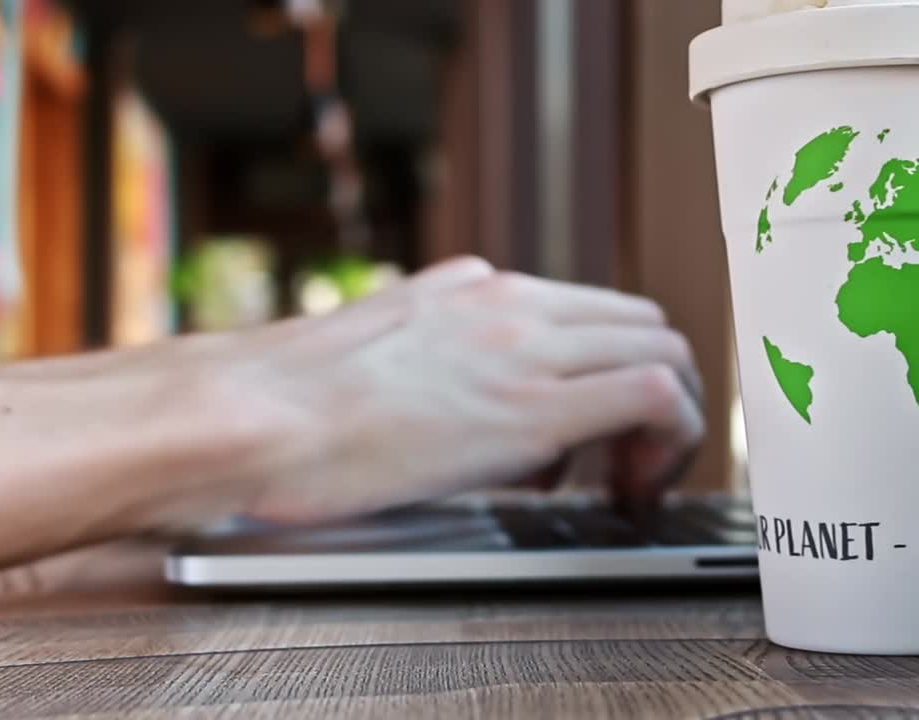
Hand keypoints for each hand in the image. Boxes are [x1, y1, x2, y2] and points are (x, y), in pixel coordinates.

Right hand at [225, 257, 704, 523]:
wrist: (248, 416)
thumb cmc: (289, 402)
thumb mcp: (385, 349)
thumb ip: (451, 360)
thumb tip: (484, 410)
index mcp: (476, 289)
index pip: (595, 311)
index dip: (621, 368)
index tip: (609, 430)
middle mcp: (512, 303)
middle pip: (644, 322)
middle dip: (659, 389)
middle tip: (633, 457)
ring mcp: (526, 348)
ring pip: (664, 348)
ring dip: (669, 415)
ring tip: (633, 478)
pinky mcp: (531, 409)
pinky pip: (651, 395)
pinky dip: (667, 437)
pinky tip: (627, 486)